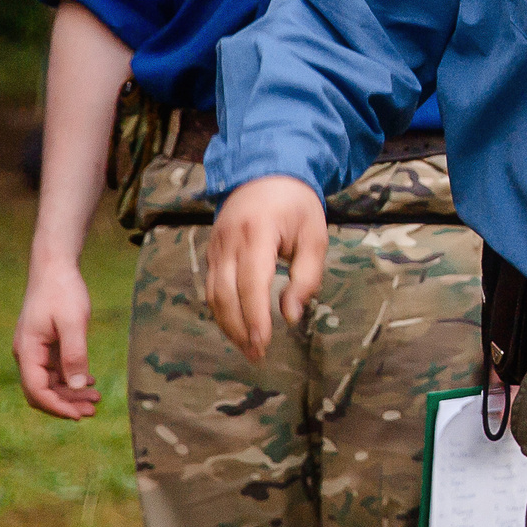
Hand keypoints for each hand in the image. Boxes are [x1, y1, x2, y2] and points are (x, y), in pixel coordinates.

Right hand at [13, 257, 99, 418]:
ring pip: (50, 381)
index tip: (79, 415)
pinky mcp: (46, 344)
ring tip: (96, 400)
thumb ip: (75, 354)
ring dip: (71, 392)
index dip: (57, 406)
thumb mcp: (73, 322)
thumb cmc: (63, 291)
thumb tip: (78, 385)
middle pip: (42, 390)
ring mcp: (36, 350)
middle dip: (65, 403)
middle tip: (93, 411)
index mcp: (28, 351)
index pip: (37, 390)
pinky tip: (90, 382)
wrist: (55, 267)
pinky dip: (71, 378)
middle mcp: (28, 354)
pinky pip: (56, 369)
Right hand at [205, 176, 328, 359]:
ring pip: (213, 293)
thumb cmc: (296, 205)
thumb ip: (306, 276)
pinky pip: (212, 285)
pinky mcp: (211, 251)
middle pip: (225, 294)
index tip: (264, 342)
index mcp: (258, 232)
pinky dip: (222, 309)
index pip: (252, 282)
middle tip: (257, 354)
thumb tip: (291, 315)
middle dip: (239, 328)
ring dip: (228, 324)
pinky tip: (236, 325)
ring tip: (247, 347)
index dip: (255, 316)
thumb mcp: (315, 236)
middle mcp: (229, 241)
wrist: (265, 172)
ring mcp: (215, 245)